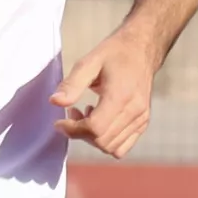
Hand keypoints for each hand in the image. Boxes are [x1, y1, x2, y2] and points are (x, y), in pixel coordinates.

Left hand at [57, 27, 163, 158]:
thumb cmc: (114, 54)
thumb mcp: (89, 62)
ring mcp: (141, 119)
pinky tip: (100, 122)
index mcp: (121, 96)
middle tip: (71, 114)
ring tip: (85, 116)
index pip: (95, 128)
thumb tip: (55, 101)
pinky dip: (106, 142)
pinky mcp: (142, 123)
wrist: (142, 49)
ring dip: (92, 138)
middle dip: (80, 133)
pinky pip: (121, 148)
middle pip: (101, 141)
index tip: (59, 121)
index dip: (72, 129)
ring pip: (110, 148)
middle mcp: (134, 111)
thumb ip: (72, 84)